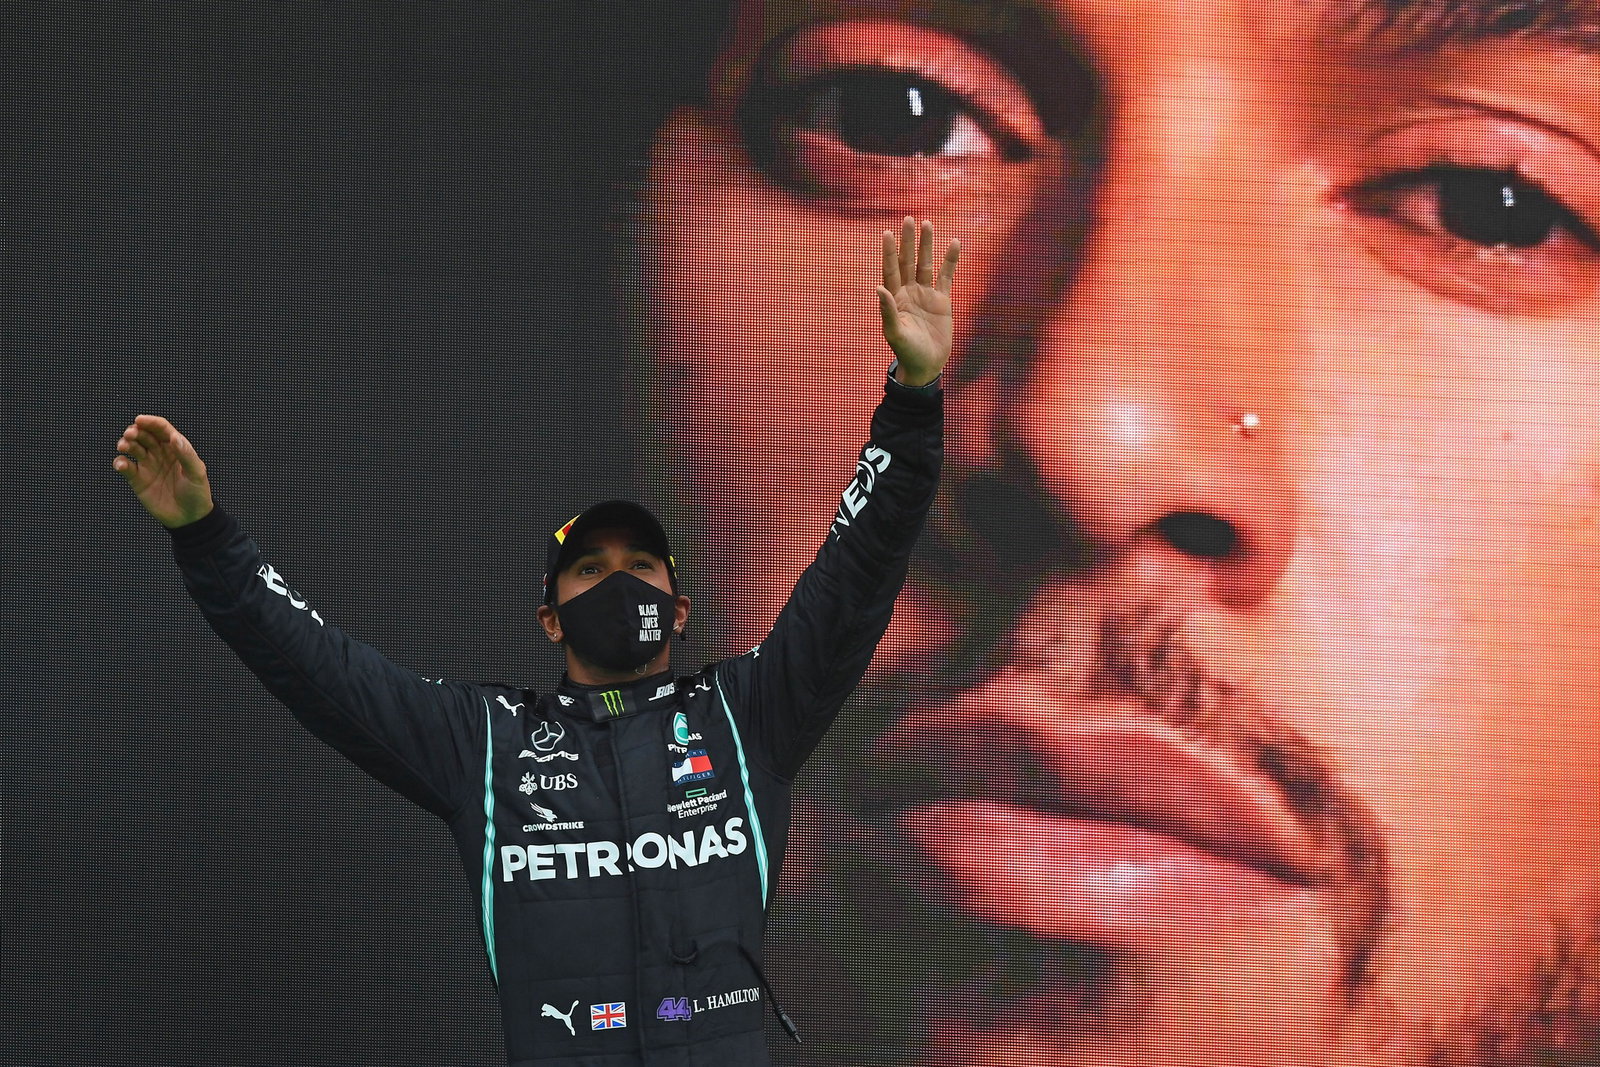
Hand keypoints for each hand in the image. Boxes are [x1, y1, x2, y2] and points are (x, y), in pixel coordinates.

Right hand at [114, 415, 215, 528]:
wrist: (189, 518)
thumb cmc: (197, 493)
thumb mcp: (196, 473)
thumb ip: (186, 455)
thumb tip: (174, 437)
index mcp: (176, 448)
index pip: (161, 429)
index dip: (151, 422)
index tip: (140, 420)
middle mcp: (160, 453)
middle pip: (144, 436)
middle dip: (135, 431)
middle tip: (130, 434)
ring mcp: (148, 466)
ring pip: (132, 448)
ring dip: (125, 444)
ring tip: (123, 446)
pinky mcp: (137, 480)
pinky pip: (125, 467)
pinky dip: (120, 463)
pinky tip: (121, 464)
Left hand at [877, 216, 959, 386]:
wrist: (926, 364)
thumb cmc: (907, 351)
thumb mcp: (895, 332)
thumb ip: (887, 310)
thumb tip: (879, 287)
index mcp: (895, 298)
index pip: (891, 269)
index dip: (889, 252)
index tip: (887, 233)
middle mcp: (909, 292)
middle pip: (908, 261)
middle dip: (908, 241)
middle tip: (908, 219)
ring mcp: (926, 294)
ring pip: (926, 264)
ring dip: (927, 245)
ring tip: (927, 224)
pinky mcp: (942, 300)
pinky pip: (947, 276)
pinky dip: (951, 261)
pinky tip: (954, 243)